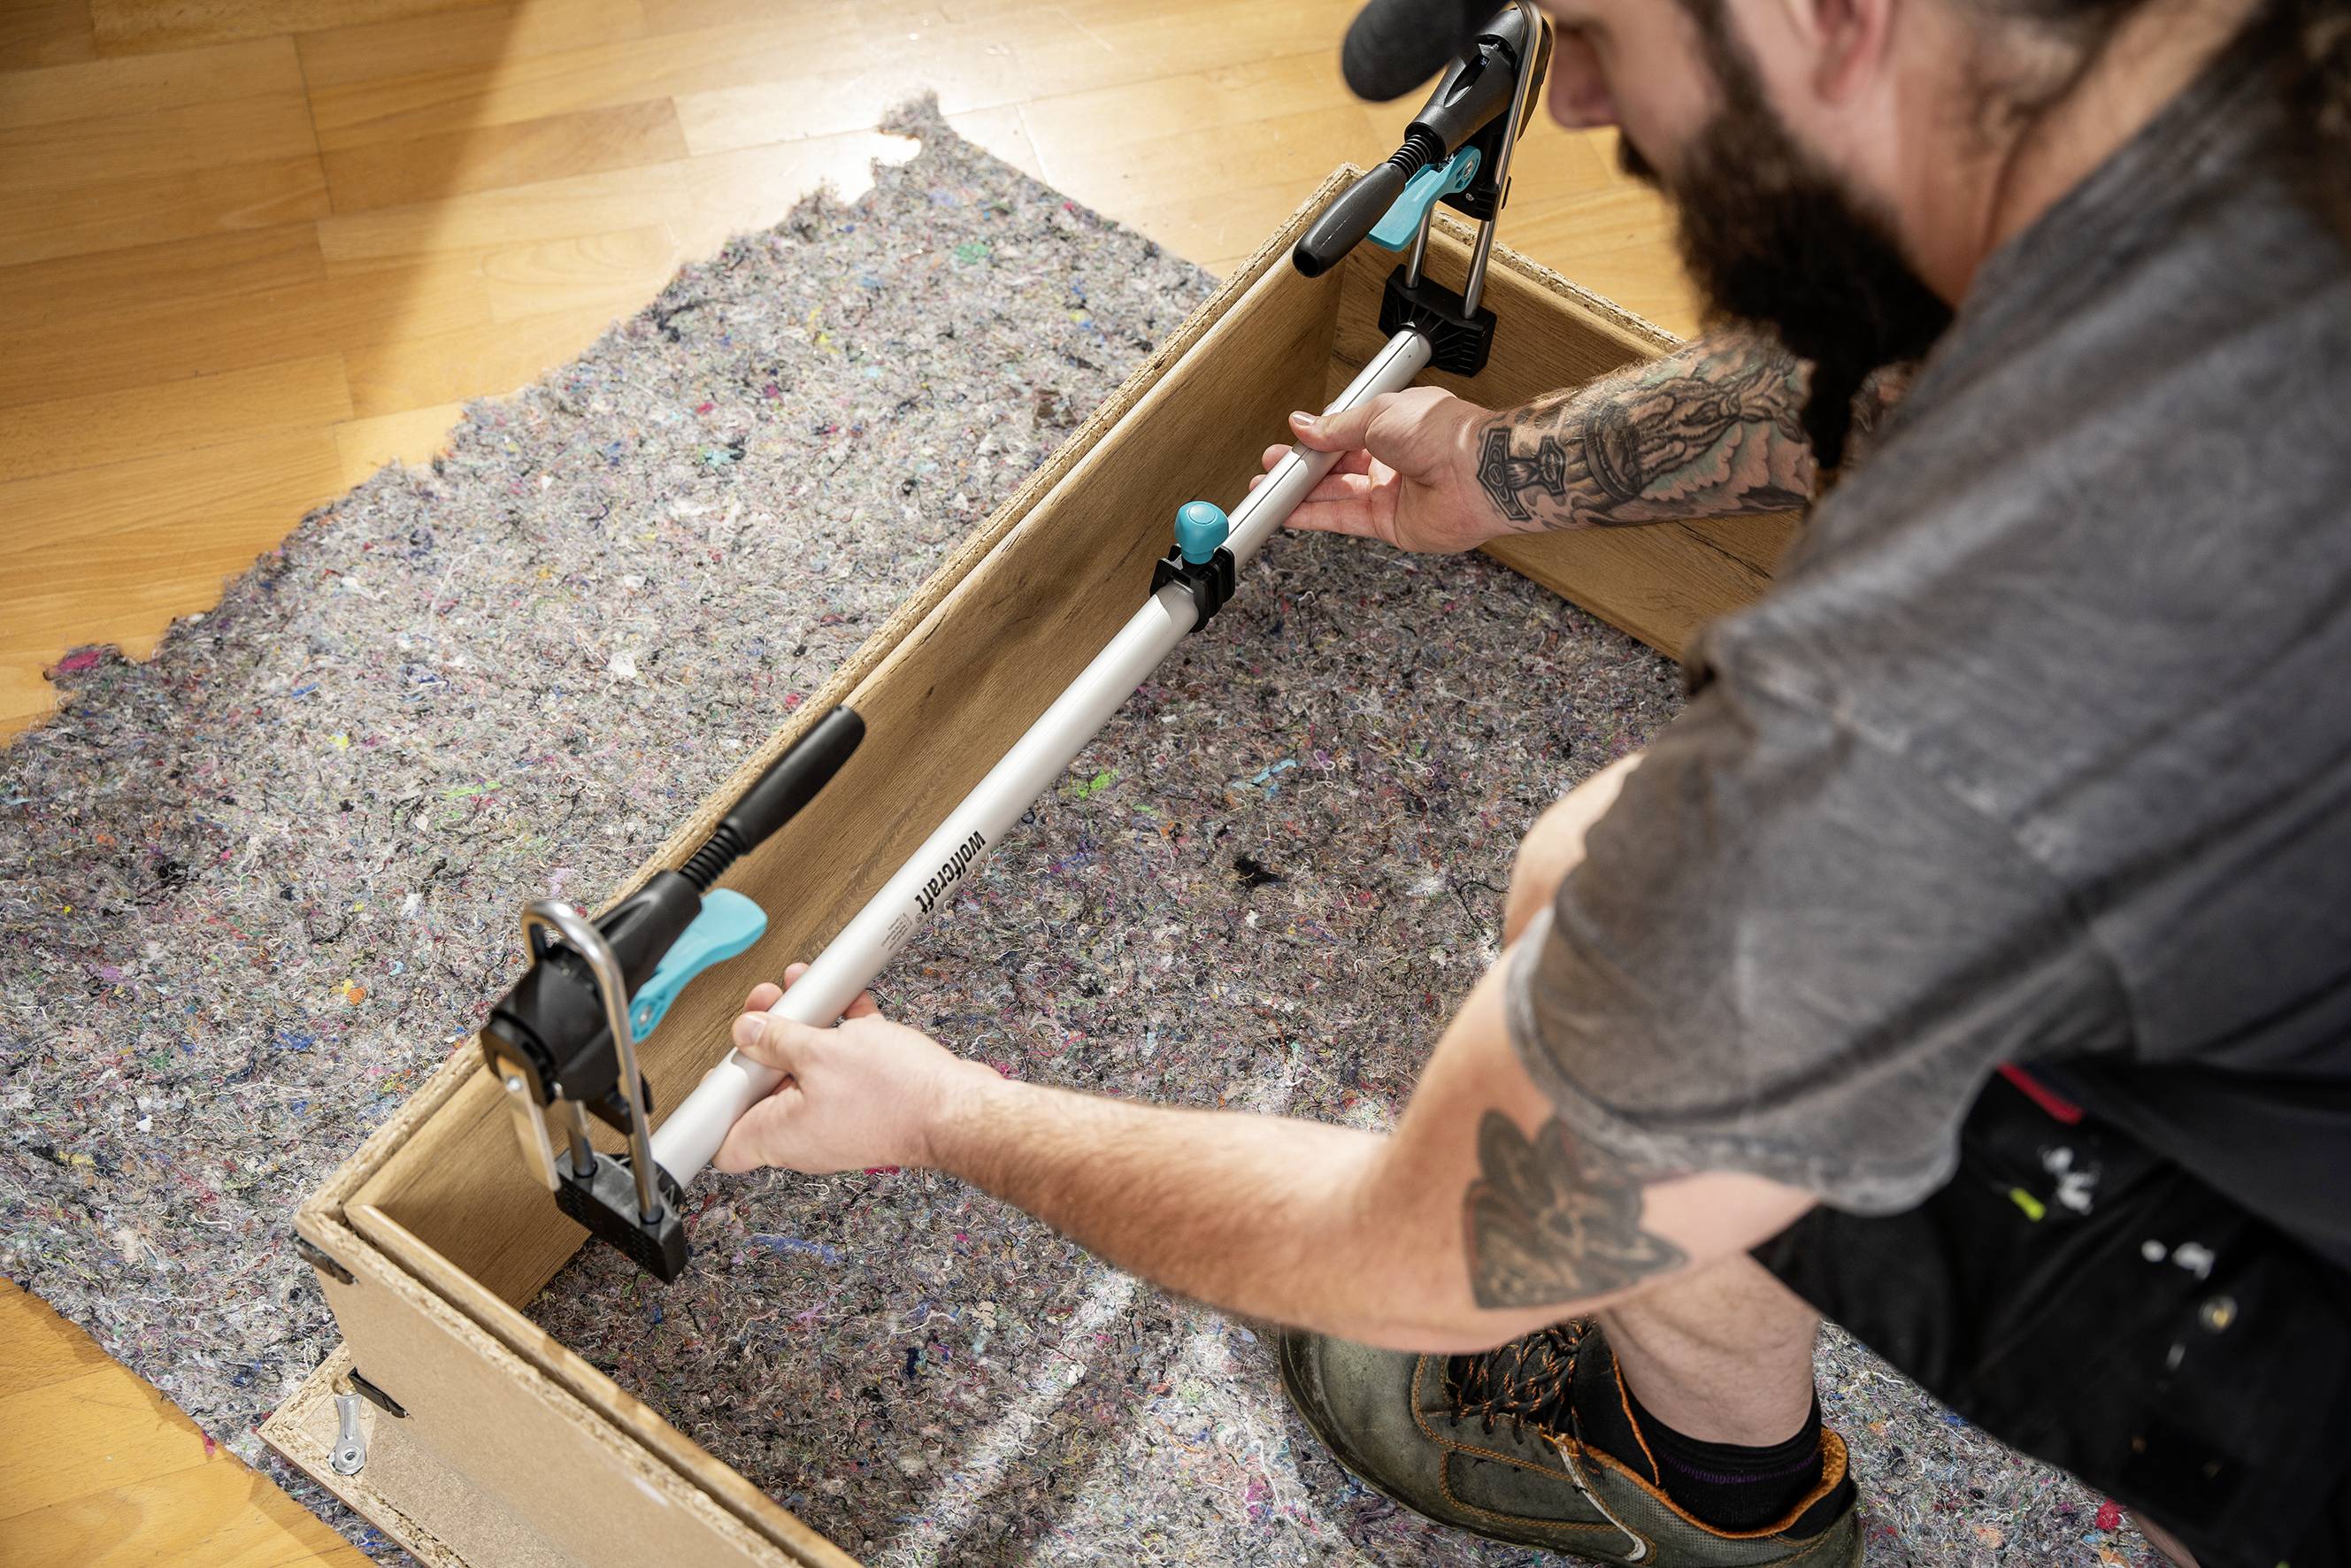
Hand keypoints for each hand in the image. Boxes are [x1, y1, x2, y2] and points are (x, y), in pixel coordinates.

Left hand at [710, 964, 1001, 1175]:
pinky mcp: (869, 1102)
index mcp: (781, 1135)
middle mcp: (806, 1134)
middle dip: (764, 1041)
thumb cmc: (896, 1096)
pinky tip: (845, 1002)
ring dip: (803, 1029)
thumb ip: (777, 1039)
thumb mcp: (822, 1052)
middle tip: (767, 1008)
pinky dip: (841, 1035)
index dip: (715, 1105)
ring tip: (803, 991)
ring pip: (806, 1071)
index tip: (721, 1066)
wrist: (960, 1110)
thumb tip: (748, 1033)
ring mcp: (838, 1119)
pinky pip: (843, 1066)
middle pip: (766, 1090)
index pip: (725, 1142)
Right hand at [1255, 387, 1501, 552]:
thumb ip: (1336, 428)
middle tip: (1271, 471)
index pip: (1344, 435)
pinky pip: (1344, 520)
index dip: (1315, 441)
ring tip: (1268, 492)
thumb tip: (1305, 425)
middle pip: (1337, 468)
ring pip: (1336, 495)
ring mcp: (1392, 494)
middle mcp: (1393, 460)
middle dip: (1302, 470)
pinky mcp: (1391, 525)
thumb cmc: (1442, 432)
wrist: (1476, 471)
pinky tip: (1289, 514)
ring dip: (1301, 495)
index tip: (1288, 445)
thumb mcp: (1376, 415)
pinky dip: (1314, 518)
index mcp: (1394, 426)